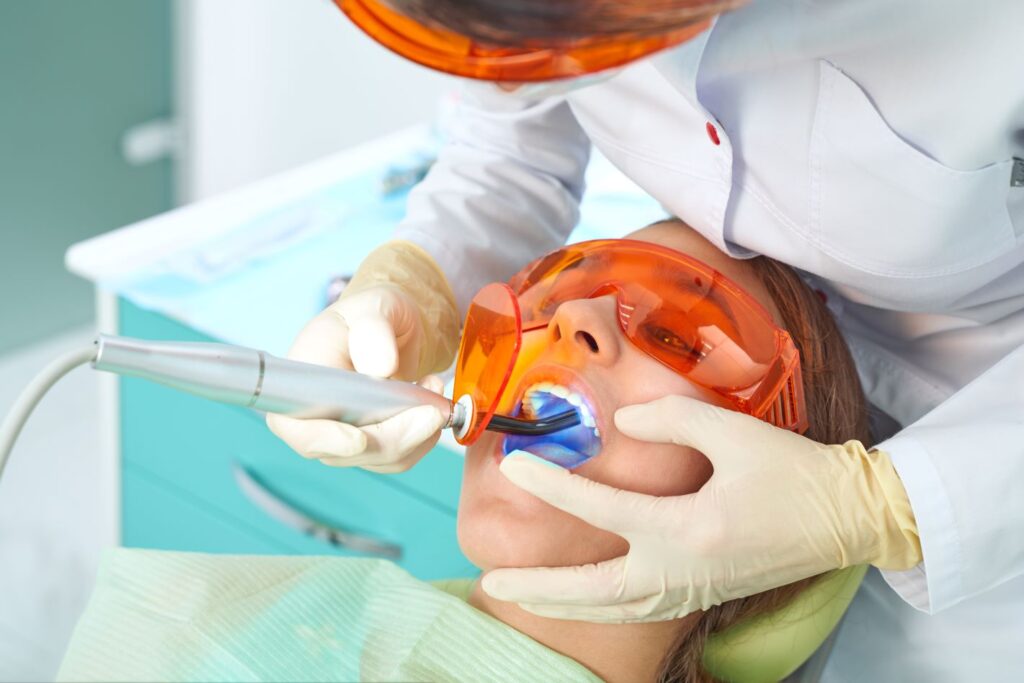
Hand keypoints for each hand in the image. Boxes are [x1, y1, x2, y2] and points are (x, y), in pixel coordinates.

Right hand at [266, 285, 445, 472]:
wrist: (395, 328)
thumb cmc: (376, 314)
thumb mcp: (376, 307)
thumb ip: (374, 330)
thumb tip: (381, 368)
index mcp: (303, 378)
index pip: (295, 424)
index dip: (323, 439)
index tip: (359, 440)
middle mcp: (314, 413)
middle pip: (343, 451)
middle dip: (394, 437)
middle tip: (434, 411)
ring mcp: (341, 433)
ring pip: (376, 459)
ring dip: (416, 434)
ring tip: (433, 388)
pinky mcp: (370, 443)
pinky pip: (397, 457)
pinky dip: (423, 437)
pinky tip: (430, 403)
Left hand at [481, 395, 919, 621]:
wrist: (851, 517)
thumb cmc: (796, 473)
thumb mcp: (736, 434)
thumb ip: (671, 423)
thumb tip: (620, 426)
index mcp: (690, 530)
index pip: (604, 510)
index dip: (555, 486)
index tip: (515, 467)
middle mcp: (684, 571)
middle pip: (594, 592)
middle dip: (540, 590)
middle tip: (492, 583)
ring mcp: (693, 590)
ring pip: (613, 611)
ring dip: (563, 606)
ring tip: (519, 598)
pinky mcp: (703, 594)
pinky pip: (637, 612)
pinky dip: (598, 610)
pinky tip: (581, 599)